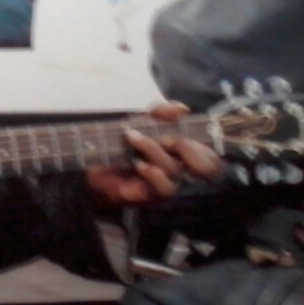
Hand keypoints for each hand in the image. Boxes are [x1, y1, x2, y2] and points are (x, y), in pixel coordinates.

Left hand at [86, 101, 223, 208]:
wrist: (93, 165)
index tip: (188, 130)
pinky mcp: (150, 196)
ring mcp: (166, 185)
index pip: (211, 157)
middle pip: (203, 166)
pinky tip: (139, 164)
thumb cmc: (122, 145)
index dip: (207, 148)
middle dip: (188, 148)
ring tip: (133, 139)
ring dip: (155, 151)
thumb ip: (161, 113)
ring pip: (174, 170)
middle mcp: (179, 171)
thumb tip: (182, 108)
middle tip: (166, 137)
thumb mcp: (141, 122)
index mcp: (182, 154)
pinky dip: (153, 174)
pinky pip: (163, 189)